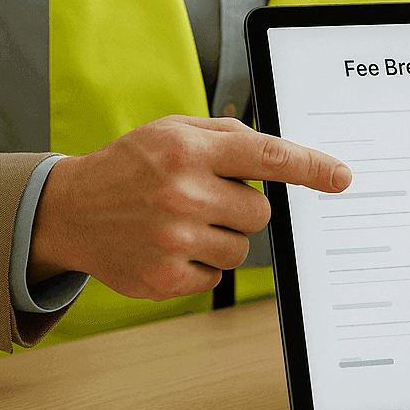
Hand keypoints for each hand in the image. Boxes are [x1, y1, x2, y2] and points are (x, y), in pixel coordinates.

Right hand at [30, 115, 350, 299]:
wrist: (68, 210)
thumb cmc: (130, 166)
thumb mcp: (172, 130)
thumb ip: (228, 135)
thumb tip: (283, 153)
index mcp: (188, 150)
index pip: (267, 157)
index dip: (311, 168)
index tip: (341, 177)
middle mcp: (182, 194)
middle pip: (260, 212)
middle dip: (242, 206)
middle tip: (205, 198)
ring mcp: (173, 241)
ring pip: (242, 248)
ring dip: (222, 236)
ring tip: (181, 222)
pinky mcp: (165, 278)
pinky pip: (216, 275)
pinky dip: (200, 263)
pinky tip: (167, 246)